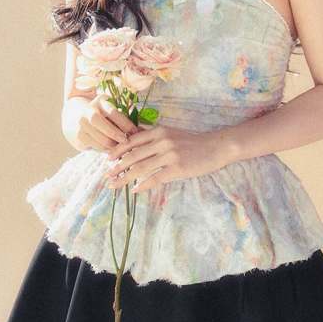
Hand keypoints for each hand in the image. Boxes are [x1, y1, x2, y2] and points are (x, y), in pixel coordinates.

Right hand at [72, 94, 138, 152]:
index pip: (112, 111)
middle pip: (97, 120)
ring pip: (96, 135)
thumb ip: (126, 120)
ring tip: (122, 148)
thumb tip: (143, 131)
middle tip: (126, 141)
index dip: (125, 123)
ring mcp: (82, 123)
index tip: (136, 132)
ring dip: (111, 144)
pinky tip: (112, 151)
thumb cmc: (106, 117)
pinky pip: (94, 145)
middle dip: (113, 132)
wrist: (80, 119)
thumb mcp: (115, 114)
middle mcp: (88, 110)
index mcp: (101, 101)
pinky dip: (105, 149)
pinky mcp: (79, 136)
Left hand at [104, 124, 228, 192]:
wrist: (216, 147)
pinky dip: (142, 185)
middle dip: (117, 166)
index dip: (117, 151)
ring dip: (124, 178)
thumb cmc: (193, 141)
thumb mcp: (171, 132)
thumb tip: (133, 137)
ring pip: (140, 168)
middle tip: (106, 175)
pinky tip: (134, 190)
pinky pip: (155, 178)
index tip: (107, 159)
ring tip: (114, 184)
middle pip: (132, 156)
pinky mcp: (177, 169)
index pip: (131, 141)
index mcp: (158, 131)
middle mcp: (161, 141)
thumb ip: (153, 135)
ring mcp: (169, 155)